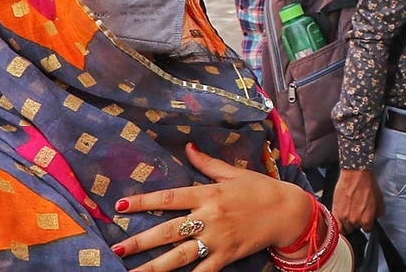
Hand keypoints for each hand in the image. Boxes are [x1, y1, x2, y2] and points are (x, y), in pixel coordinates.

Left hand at [112, 143, 312, 271]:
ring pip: (179, 256)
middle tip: (118, 248)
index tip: (121, 206)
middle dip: (140, 241)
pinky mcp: (226, 256)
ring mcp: (217, 240)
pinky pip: (203, 271)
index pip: (170, 197)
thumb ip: (207, 163)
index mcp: (208, 194)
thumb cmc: (261, 189)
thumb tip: (188, 147)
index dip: (144, 202)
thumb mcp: (233, 173)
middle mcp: (209, 218)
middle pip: (168, 231)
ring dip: (154, 266)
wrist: (288, 211)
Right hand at [332, 168, 383, 232]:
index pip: (367, 229)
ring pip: (345, 228)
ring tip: (349, 215)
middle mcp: (355, 221)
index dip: (367, 224)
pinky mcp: (335, 211)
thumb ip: (377, 213)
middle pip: (356, 228)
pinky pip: (336, 225)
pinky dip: (339, 224)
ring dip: (348, 223)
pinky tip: (341, 219)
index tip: (366, 219)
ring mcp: (343, 217)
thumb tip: (374, 218)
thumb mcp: (380, 200)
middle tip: (357, 214)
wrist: (355, 174)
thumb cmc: (367, 184)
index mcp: (366, 220)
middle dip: (357, 222)